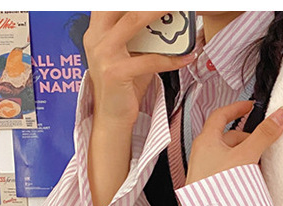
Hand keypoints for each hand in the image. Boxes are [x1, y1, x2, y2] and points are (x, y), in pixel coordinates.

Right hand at [84, 11, 195, 128]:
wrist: (112, 117)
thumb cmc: (123, 87)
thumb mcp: (129, 57)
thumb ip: (141, 40)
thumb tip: (167, 25)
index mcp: (97, 31)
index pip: (110, 5)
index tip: (157, 2)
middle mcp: (96, 38)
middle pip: (123, 6)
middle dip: (149, 3)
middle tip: (170, 2)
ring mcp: (104, 54)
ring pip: (134, 22)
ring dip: (159, 13)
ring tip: (180, 12)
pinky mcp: (116, 72)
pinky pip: (150, 60)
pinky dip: (172, 59)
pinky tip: (187, 57)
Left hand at [184, 100, 282, 184]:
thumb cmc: (217, 187)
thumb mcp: (245, 156)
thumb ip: (263, 135)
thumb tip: (279, 116)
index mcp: (206, 140)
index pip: (221, 115)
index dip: (237, 108)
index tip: (249, 107)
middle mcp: (203, 153)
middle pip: (229, 137)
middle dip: (247, 139)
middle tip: (263, 143)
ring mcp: (205, 169)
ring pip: (229, 155)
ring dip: (245, 157)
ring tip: (259, 166)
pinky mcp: (210, 185)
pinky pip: (227, 171)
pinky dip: (240, 170)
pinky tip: (250, 180)